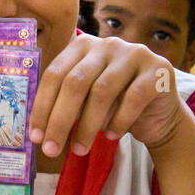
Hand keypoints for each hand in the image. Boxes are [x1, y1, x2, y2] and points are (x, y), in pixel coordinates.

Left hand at [30, 32, 188, 156]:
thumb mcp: (84, 103)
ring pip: (102, 91)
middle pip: (75, 82)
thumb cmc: (114, 107)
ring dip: (87, 126)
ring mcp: (135, 53)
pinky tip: (111, 137)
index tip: (35, 137)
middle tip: (51, 150)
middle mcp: (108, 44)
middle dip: (60, 120)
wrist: (158, 115)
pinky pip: (133, 97)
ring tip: (79, 150)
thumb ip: (64, 106)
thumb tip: (39, 132)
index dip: (42, 107)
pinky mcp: (158, 69)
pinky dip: (119, 121)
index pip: (55, 74)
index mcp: (82, 45)